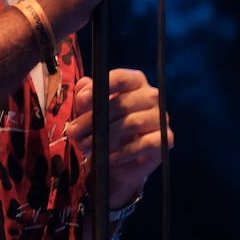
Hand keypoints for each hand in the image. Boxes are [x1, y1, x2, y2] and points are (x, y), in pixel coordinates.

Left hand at [66, 68, 173, 208]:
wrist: (118, 161)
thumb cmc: (103, 128)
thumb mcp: (90, 111)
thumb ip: (86, 96)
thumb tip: (83, 89)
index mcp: (135, 82)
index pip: (121, 77)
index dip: (100, 87)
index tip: (81, 101)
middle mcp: (151, 96)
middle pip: (123, 103)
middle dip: (94, 118)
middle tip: (74, 130)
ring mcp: (161, 118)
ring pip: (133, 123)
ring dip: (105, 137)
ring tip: (86, 146)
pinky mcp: (166, 140)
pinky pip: (146, 144)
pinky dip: (124, 152)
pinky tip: (109, 157)